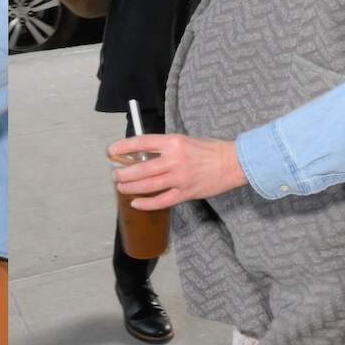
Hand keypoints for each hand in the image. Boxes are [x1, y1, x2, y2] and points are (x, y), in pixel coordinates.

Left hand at [109, 134, 246, 210]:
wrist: (233, 163)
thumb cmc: (210, 150)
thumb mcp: (186, 141)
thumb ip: (165, 148)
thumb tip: (143, 155)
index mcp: (174, 142)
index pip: (142, 143)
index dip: (123, 147)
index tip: (111, 151)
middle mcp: (174, 160)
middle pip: (140, 168)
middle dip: (123, 173)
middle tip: (115, 175)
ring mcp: (180, 178)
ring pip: (147, 185)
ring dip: (130, 188)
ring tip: (121, 187)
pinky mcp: (186, 193)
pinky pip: (161, 201)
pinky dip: (146, 203)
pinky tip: (136, 203)